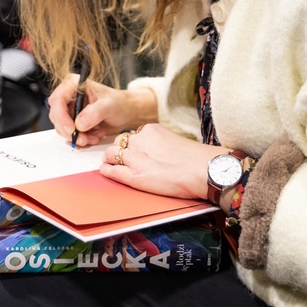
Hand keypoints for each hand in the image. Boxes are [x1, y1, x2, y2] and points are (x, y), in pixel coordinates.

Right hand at [47, 75, 157, 147]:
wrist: (126, 113)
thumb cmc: (119, 103)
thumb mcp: (109, 105)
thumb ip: (94, 113)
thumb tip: (79, 123)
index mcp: (74, 84)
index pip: (57, 100)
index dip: (61, 116)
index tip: (71, 129)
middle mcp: (69, 96)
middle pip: (56, 116)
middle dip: (69, 130)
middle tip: (83, 139)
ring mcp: (70, 110)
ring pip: (62, 128)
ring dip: (77, 136)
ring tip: (94, 137)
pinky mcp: (73, 122)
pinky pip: (70, 134)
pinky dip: (81, 139)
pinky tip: (94, 136)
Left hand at [98, 123, 228, 200]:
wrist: (201, 170)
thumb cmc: (195, 159)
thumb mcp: (174, 140)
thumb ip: (160, 142)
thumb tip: (157, 150)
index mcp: (150, 130)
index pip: (134, 135)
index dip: (132, 144)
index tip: (134, 150)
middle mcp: (139, 141)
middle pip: (119, 142)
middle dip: (119, 149)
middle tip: (121, 157)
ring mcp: (135, 158)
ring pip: (110, 154)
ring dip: (109, 158)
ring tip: (109, 163)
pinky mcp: (133, 176)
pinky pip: (111, 171)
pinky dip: (107, 170)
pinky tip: (106, 171)